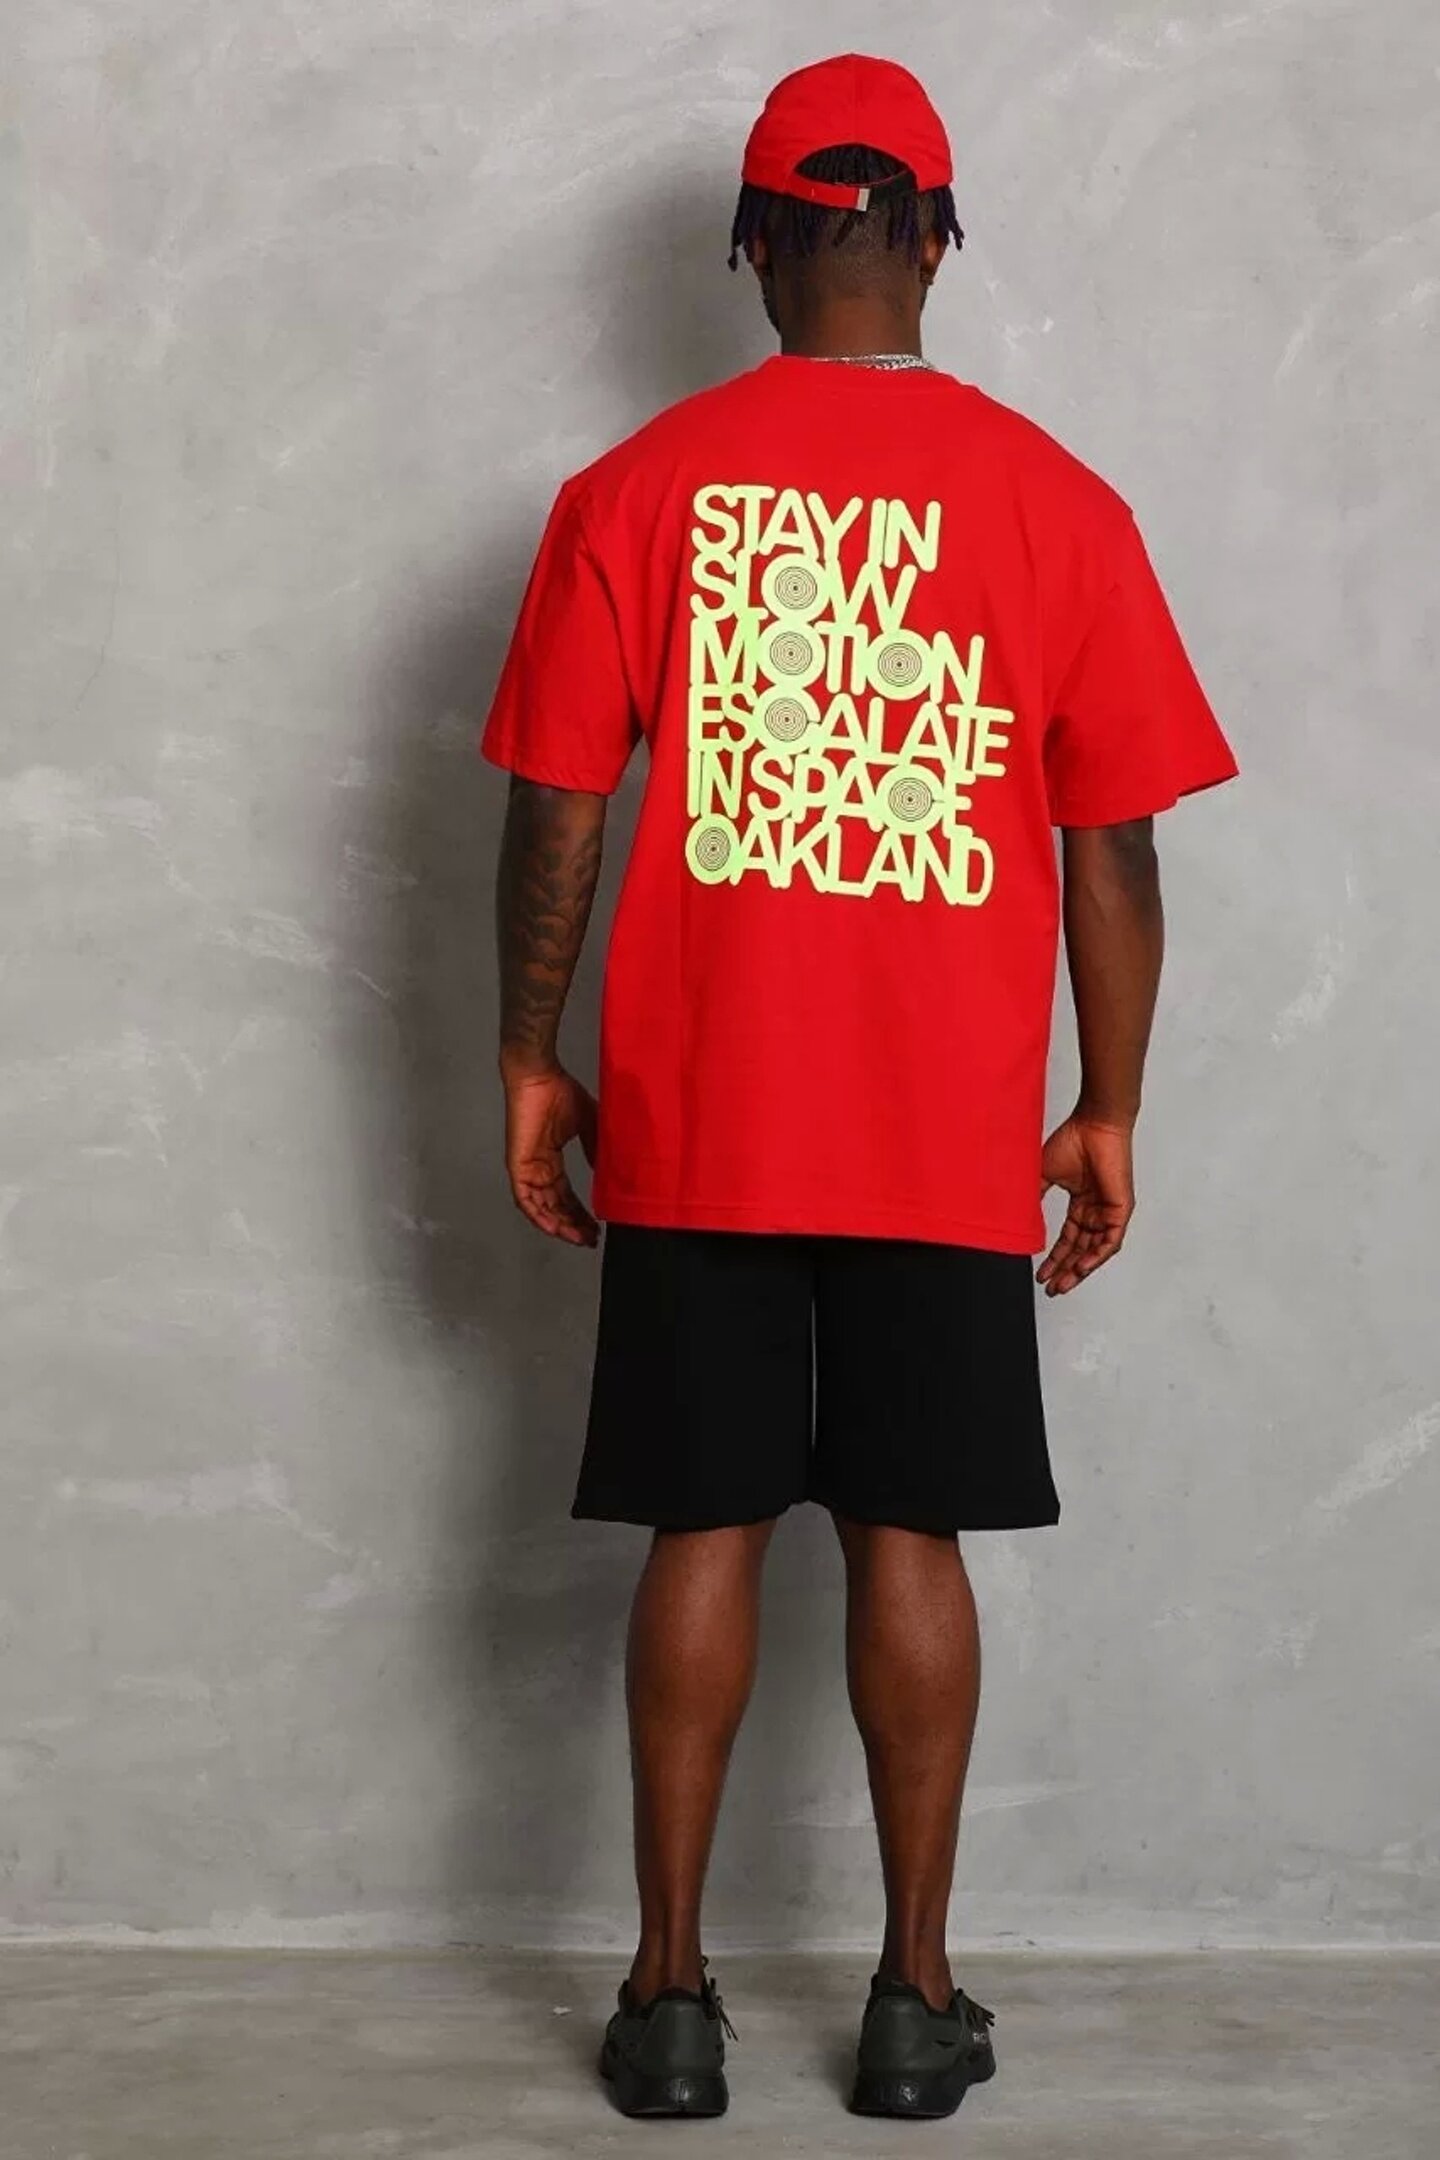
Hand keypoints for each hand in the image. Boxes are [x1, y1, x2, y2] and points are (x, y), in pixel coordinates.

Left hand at [502, 1063, 599, 1246]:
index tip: (597, 1226)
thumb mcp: (588, 1124)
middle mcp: (538, 1169)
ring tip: (580, 1238)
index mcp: (551, 1160)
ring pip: (541, 1208)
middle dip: (573, 1225)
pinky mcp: (518, 1166)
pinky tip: (556, 1229)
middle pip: (555, 1206)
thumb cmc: (560, 1091)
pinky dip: (539, 1216)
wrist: (539, 1076)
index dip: (580, 1213)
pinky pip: (525, 1199)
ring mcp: (526, 1169)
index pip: (565, 1195)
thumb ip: (595, 1148)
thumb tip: (609, 1171)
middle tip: (591, 1239)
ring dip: (560, 1225)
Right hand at [1037, 1114, 1134, 1296]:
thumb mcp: (1044, 1176)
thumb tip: (1019, 1219)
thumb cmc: (1073, 1141)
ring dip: (1079, 1270)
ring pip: (1095, 1250)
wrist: (1093, 1125)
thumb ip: (1034, 1198)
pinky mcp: (1120, 1209)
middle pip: (1080, 1250)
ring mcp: (1109, 1211)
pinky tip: (1080, 1268)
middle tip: (1051, 1289)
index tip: (1040, 1275)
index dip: (1054, 1258)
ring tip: (1062, 1285)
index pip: (1068, 1239)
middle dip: (1065, 1271)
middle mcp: (1096, 1210)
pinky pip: (1110, 1241)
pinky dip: (1096, 1257)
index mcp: (1081, 1203)